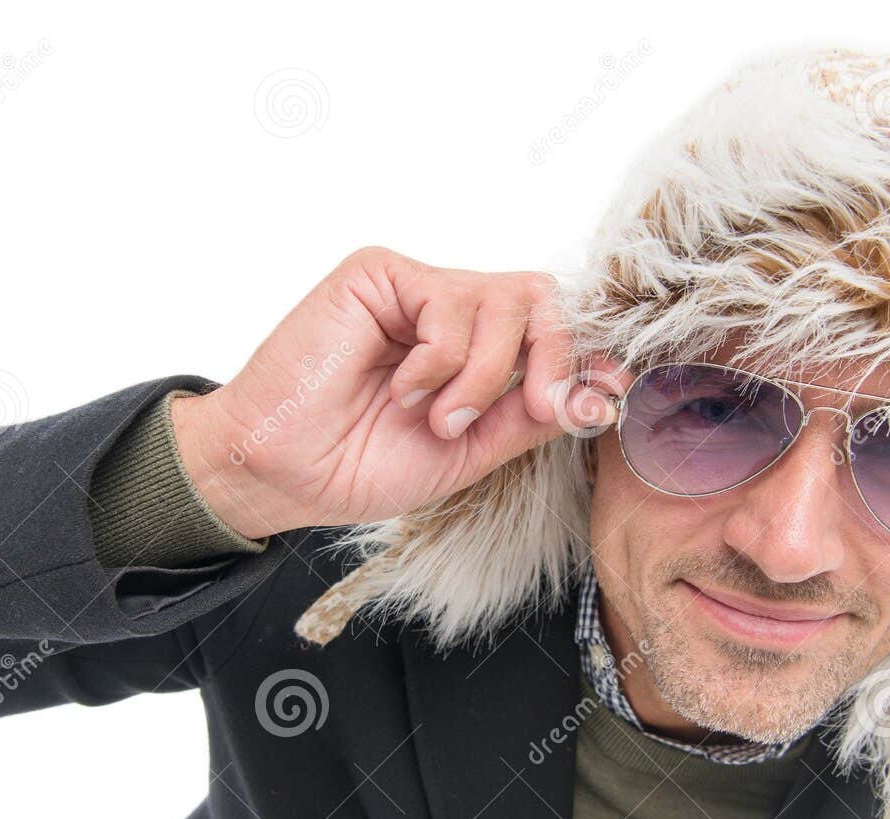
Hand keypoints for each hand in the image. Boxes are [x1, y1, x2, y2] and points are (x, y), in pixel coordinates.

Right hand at [169, 246, 616, 538]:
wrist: (283, 473)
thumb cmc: (360, 464)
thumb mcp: (469, 451)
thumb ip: (530, 418)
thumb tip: (600, 393)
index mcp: (475, 351)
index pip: (550, 327)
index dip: (585, 356)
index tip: (606, 396)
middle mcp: (450, 310)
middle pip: (542, 297)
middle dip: (555, 357)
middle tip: (539, 409)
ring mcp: (415, 288)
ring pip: (505, 301)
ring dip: (484, 377)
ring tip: (438, 418)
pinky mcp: (379, 274)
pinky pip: (450, 303)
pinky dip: (440, 361)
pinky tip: (401, 390)